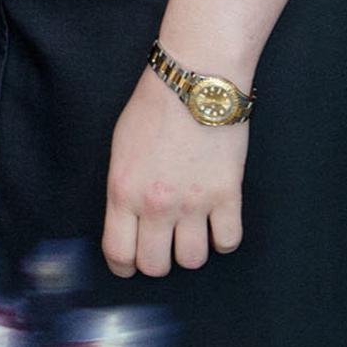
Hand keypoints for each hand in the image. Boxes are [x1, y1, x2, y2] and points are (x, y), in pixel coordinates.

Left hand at [102, 67, 247, 278]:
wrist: (194, 81)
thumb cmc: (153, 108)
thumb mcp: (120, 149)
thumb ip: (122, 189)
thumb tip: (127, 221)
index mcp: (123, 191)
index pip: (119, 252)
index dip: (123, 266)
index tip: (129, 264)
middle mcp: (157, 204)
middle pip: (156, 265)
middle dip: (157, 261)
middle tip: (161, 246)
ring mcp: (194, 202)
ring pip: (193, 260)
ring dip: (191, 251)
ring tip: (190, 232)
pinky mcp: (227, 195)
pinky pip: (228, 242)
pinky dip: (223, 240)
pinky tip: (217, 224)